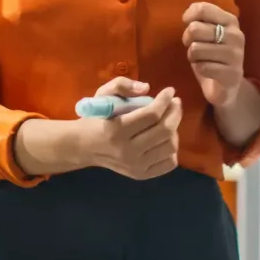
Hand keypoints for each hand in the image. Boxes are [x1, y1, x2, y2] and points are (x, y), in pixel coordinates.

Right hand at [15, 78, 181, 179]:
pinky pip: (169, 163)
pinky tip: (165, 139)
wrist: (84, 147)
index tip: (170, 91)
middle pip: (164, 131)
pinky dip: (172, 149)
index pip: (151, 114)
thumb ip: (121, 85)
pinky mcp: (141, 175)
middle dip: (175, 112)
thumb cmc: (95, 118)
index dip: (164, 100)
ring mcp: (135, 166)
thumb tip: (147, 88)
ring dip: (175, 129)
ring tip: (169, 120)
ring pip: (170, 147)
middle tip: (175, 103)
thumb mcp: (102, 95)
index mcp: (116, 130)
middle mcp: (127, 151)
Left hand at [183, 2, 245, 108]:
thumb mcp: (207, 33)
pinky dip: (199, 69)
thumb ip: (199, 20)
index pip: (202, 9)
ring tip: (202, 60)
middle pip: (194, 29)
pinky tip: (208, 72)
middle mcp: (236, 35)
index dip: (189, 17)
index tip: (188, 24)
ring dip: (193, 57)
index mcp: (230, 21)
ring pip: (195, 49)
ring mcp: (236, 55)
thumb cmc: (212, 54)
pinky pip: (202, 67)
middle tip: (195, 47)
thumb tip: (187, 17)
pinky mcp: (232, 74)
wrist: (227, 86)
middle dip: (187, 39)